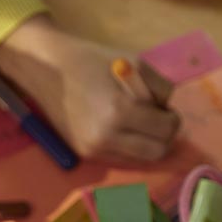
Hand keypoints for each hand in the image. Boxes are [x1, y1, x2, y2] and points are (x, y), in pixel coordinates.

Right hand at [0, 16, 178, 161]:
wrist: (49, 71)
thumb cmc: (93, 61)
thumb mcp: (135, 63)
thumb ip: (161, 88)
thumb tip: (168, 110)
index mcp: (119, 111)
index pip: (165, 129)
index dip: (172, 118)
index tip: (166, 109)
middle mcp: (106, 137)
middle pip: (157, 152)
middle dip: (164, 136)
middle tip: (157, 120)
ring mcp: (93, 149)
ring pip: (139, 160)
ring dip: (146, 143)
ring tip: (138, 124)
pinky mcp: (84, 154)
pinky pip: (120, 158)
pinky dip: (128, 146)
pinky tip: (120, 128)